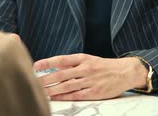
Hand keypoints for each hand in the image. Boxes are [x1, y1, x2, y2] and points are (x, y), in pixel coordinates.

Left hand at [33, 53, 147, 100]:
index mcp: (83, 58)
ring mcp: (90, 81)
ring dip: (52, 89)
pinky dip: (64, 97)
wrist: (125, 72)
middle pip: (61, 74)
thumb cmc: (104, 66)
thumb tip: (54, 66)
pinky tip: (56, 98)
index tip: (35, 65)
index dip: (47, 62)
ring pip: (67, 86)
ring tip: (41, 92)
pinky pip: (76, 95)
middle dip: (46, 79)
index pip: (61, 59)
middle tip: (33, 81)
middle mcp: (85, 68)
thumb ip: (72, 63)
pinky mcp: (94, 92)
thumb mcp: (89, 59)